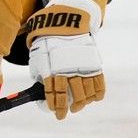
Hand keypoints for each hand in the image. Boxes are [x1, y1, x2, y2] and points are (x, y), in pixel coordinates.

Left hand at [25, 4, 104, 119]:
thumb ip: (40, 76)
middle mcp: (68, 68)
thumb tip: (42, 94)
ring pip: (86, 91)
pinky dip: (98, 93)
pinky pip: (99, 83)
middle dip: (69, 106)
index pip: (54, 91)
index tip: (56, 114)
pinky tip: (93, 98)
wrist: (65, 24)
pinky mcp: (94, 63)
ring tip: (78, 106)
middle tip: (67, 112)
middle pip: (72, 94)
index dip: (56, 105)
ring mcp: (83, 66)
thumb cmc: (47, 45)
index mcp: (52, 67)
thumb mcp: (38, 58)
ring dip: (83, 102)